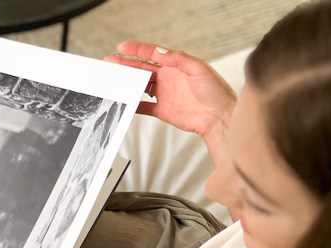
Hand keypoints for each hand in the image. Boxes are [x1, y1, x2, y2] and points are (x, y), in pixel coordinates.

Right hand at [105, 42, 236, 140]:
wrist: (219, 117)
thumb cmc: (215, 91)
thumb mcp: (199, 69)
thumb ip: (178, 59)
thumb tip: (159, 53)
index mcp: (175, 65)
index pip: (152, 54)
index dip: (137, 49)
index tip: (122, 47)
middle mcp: (168, 78)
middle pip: (142, 69)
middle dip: (126, 65)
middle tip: (111, 63)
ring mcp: (164, 94)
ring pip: (140, 86)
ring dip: (127, 83)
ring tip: (113, 81)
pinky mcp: (162, 110)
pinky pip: (143, 106)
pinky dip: (133, 105)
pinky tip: (124, 102)